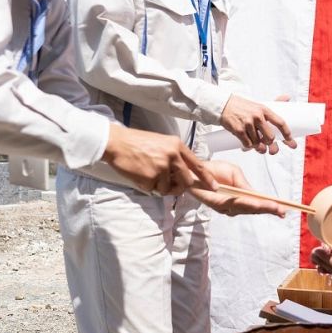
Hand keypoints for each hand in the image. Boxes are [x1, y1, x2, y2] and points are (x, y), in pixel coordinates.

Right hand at [102, 123, 216, 194]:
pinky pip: (154, 190)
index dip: (207, 178)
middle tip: (168, 185)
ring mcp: (162, 166)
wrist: (117, 143)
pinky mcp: (151, 176)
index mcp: (177, 146)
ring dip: (158, 186)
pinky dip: (147, 186)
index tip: (213, 186)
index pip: (197, 165)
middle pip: (185, 181)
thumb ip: (175, 156)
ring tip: (147, 173)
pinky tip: (140, 174)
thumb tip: (183, 173)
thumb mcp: (162, 143)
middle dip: (179, 187)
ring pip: (168, 188)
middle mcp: (172, 155)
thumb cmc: (137, 143)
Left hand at [188, 160, 286, 216]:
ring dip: (260, 207)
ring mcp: (225, 206)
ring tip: (274, 207)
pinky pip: (233, 204)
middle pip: (253, 209)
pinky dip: (245, 204)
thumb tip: (256, 194)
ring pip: (246, 208)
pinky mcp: (216, 203)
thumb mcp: (235, 173)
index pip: (257, 204)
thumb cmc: (214, 170)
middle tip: (282, 211)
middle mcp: (232, 206)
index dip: (270, 207)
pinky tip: (256, 204)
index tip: (283, 209)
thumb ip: (244, 185)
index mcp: (239, 198)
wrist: (195, 168)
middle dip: (268, 209)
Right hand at [219, 94, 296, 154]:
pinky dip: (248, 146)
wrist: (223, 105)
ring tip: (254, 143)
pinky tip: (247, 143)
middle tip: (267, 144)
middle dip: (270, 143)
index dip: (287, 134)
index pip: (280, 123)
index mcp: (264, 109)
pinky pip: (248, 144)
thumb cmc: (241, 106)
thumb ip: (274, 102)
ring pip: (258, 143)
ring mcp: (248, 124)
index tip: (291, 141)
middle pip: (270, 137)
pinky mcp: (239, 130)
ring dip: (257, 146)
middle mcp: (257, 116)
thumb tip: (288, 97)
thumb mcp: (258, 104)